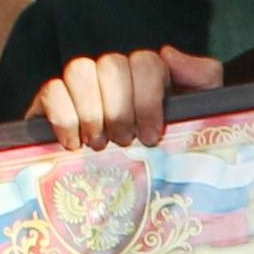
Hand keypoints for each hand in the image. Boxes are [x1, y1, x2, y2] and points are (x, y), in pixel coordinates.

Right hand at [30, 49, 222, 149]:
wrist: (139, 199)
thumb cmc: (172, 154)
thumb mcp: (200, 117)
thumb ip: (202, 78)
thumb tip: (168, 53)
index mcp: (148, 76)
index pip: (144, 62)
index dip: (147, 98)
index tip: (150, 136)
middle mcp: (113, 76)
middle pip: (111, 64)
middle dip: (120, 108)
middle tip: (124, 142)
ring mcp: (81, 88)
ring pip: (79, 69)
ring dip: (91, 110)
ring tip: (98, 144)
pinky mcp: (51, 104)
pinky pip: (51, 91)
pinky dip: (63, 117)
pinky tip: (72, 144)